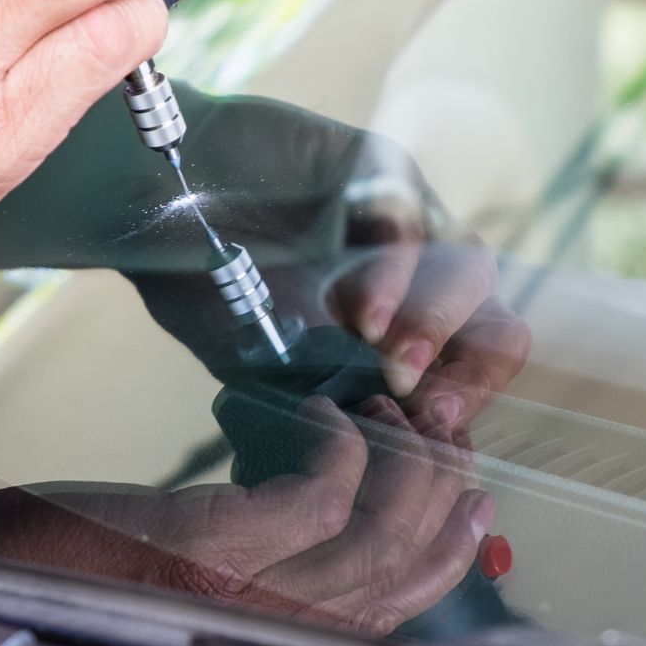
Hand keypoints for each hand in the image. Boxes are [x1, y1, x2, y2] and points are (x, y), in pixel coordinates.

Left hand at [0, 396, 491, 634]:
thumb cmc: (28, 607)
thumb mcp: (150, 605)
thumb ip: (225, 584)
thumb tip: (275, 536)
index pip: (389, 617)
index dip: (442, 557)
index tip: (465, 501)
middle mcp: (262, 640)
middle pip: (401, 572)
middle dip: (442, 497)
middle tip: (451, 435)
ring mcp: (240, 600)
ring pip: (378, 531)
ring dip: (406, 461)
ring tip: (398, 408)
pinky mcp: (206, 551)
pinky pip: (321, 491)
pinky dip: (339, 442)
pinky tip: (326, 410)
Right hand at [127, 93, 531, 431]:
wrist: (146, 200)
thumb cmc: (208, 284)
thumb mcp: (267, 370)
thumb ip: (325, 409)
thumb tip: (370, 477)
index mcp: (405, 334)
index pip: (474, 378)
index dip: (465, 410)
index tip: (432, 438)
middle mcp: (420, 281)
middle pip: (498, 327)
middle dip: (472, 375)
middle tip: (427, 407)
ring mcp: (407, 222)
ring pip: (470, 272)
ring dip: (437, 326)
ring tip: (392, 364)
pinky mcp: (379, 169)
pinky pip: (410, 217)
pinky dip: (394, 273)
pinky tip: (360, 313)